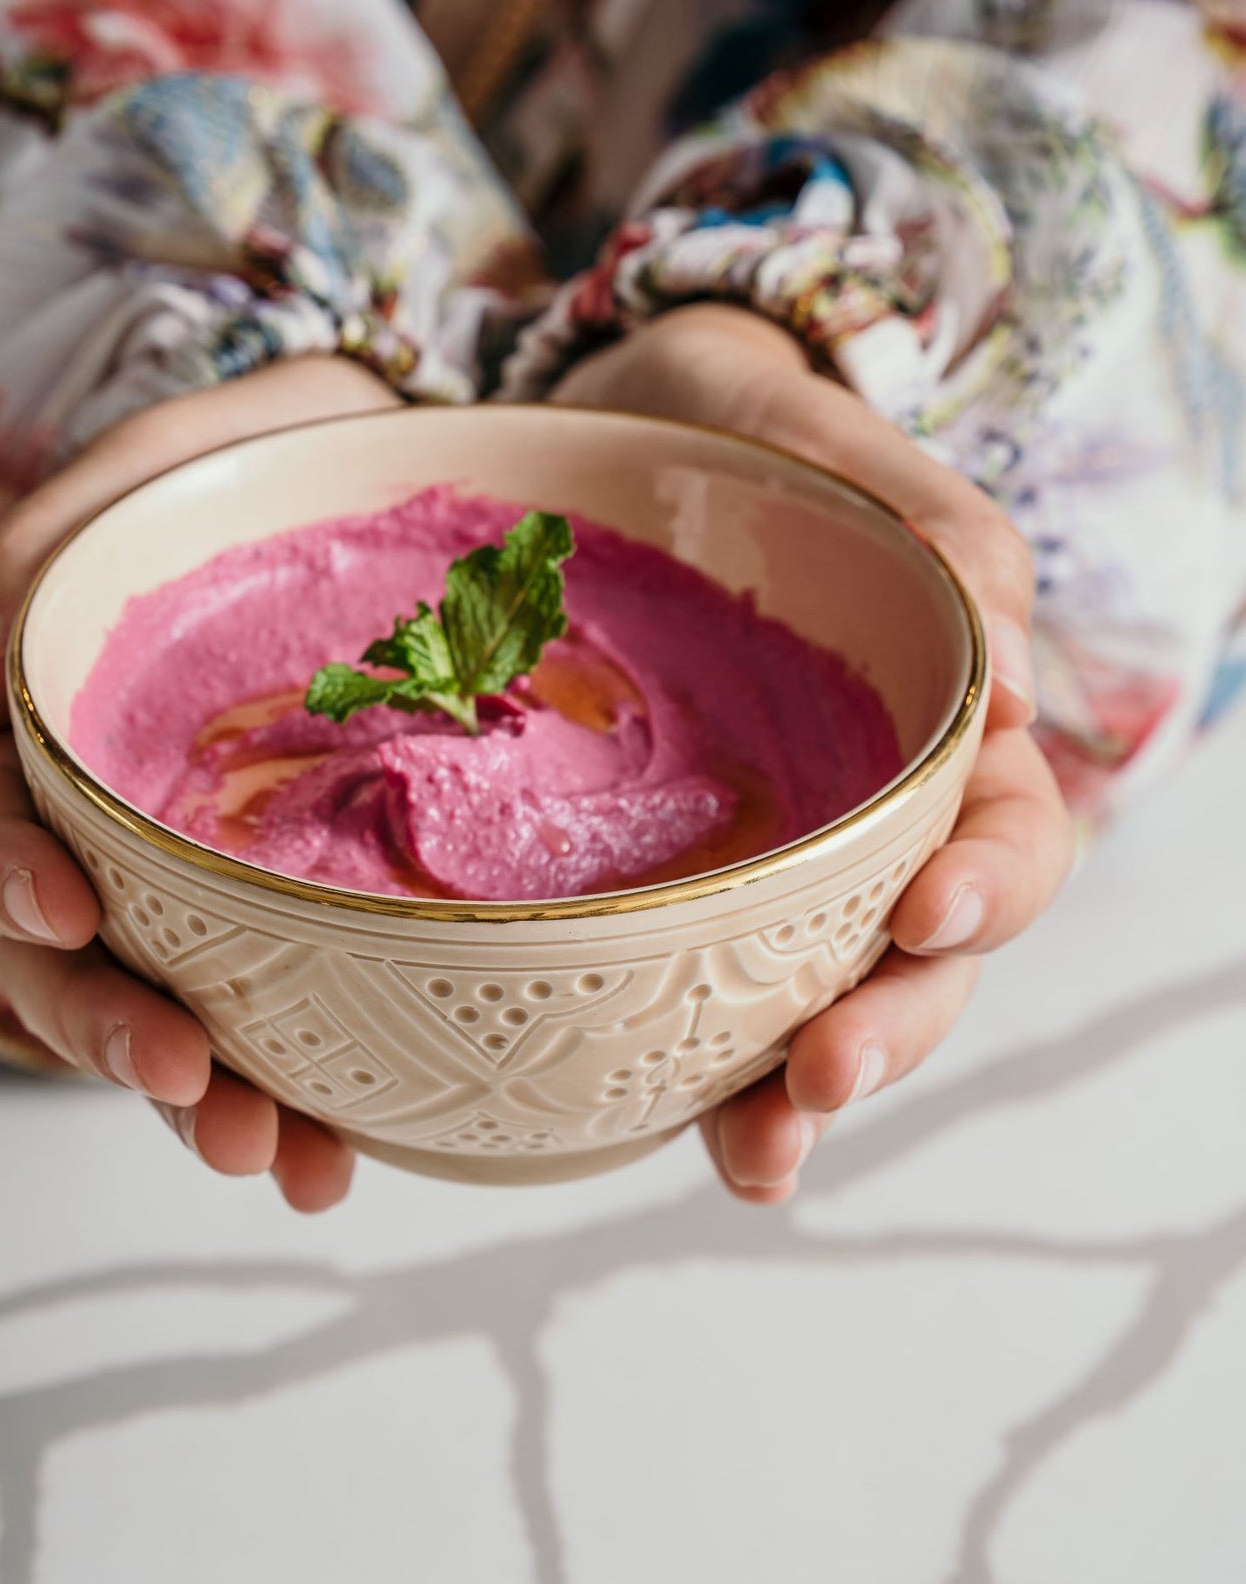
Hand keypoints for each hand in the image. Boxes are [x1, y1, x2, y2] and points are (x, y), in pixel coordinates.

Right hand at [0, 357, 395, 1209]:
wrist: (465, 498)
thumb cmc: (313, 454)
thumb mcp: (205, 447)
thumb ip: (82, 523)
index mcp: (68, 730)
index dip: (2, 871)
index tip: (61, 908)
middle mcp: (124, 829)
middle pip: (61, 958)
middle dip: (107, 1030)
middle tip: (184, 1074)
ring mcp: (214, 891)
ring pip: (166, 1021)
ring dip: (202, 1105)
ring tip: (269, 1159)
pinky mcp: (312, 930)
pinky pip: (286, 1036)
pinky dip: (300, 1109)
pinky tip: (333, 1160)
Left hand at [553, 303, 1073, 1201]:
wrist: (578, 441)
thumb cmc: (719, 426)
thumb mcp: (817, 430)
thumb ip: (934, 533)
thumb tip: (1004, 685)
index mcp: (938, 730)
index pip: (1005, 827)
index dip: (991, 882)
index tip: (932, 910)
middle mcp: (869, 826)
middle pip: (921, 961)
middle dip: (890, 1029)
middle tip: (820, 1077)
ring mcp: (770, 877)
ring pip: (818, 1010)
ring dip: (795, 1099)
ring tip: (754, 1157)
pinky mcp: (667, 903)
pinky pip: (692, 1007)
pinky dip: (686, 1083)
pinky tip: (672, 1135)